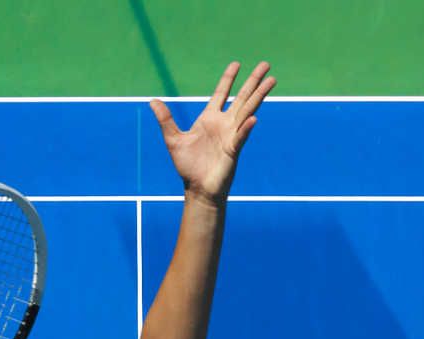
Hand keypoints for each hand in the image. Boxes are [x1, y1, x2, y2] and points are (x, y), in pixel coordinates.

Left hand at [149, 61, 276, 204]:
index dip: (229, 78)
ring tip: (272, 81)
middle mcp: (224, 124)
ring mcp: (231, 136)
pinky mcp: (233, 150)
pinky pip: (241, 136)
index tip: (237, 64)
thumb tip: (152, 101)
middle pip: (242, 97)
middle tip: (266, 65)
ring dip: (259, 96)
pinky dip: (246, 128)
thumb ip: (166, 120)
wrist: (197, 189)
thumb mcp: (173, 139)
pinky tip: (253, 119)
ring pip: (248, 111)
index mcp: (210, 119)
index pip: (222, 93)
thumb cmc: (188, 166)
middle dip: (253, 81)